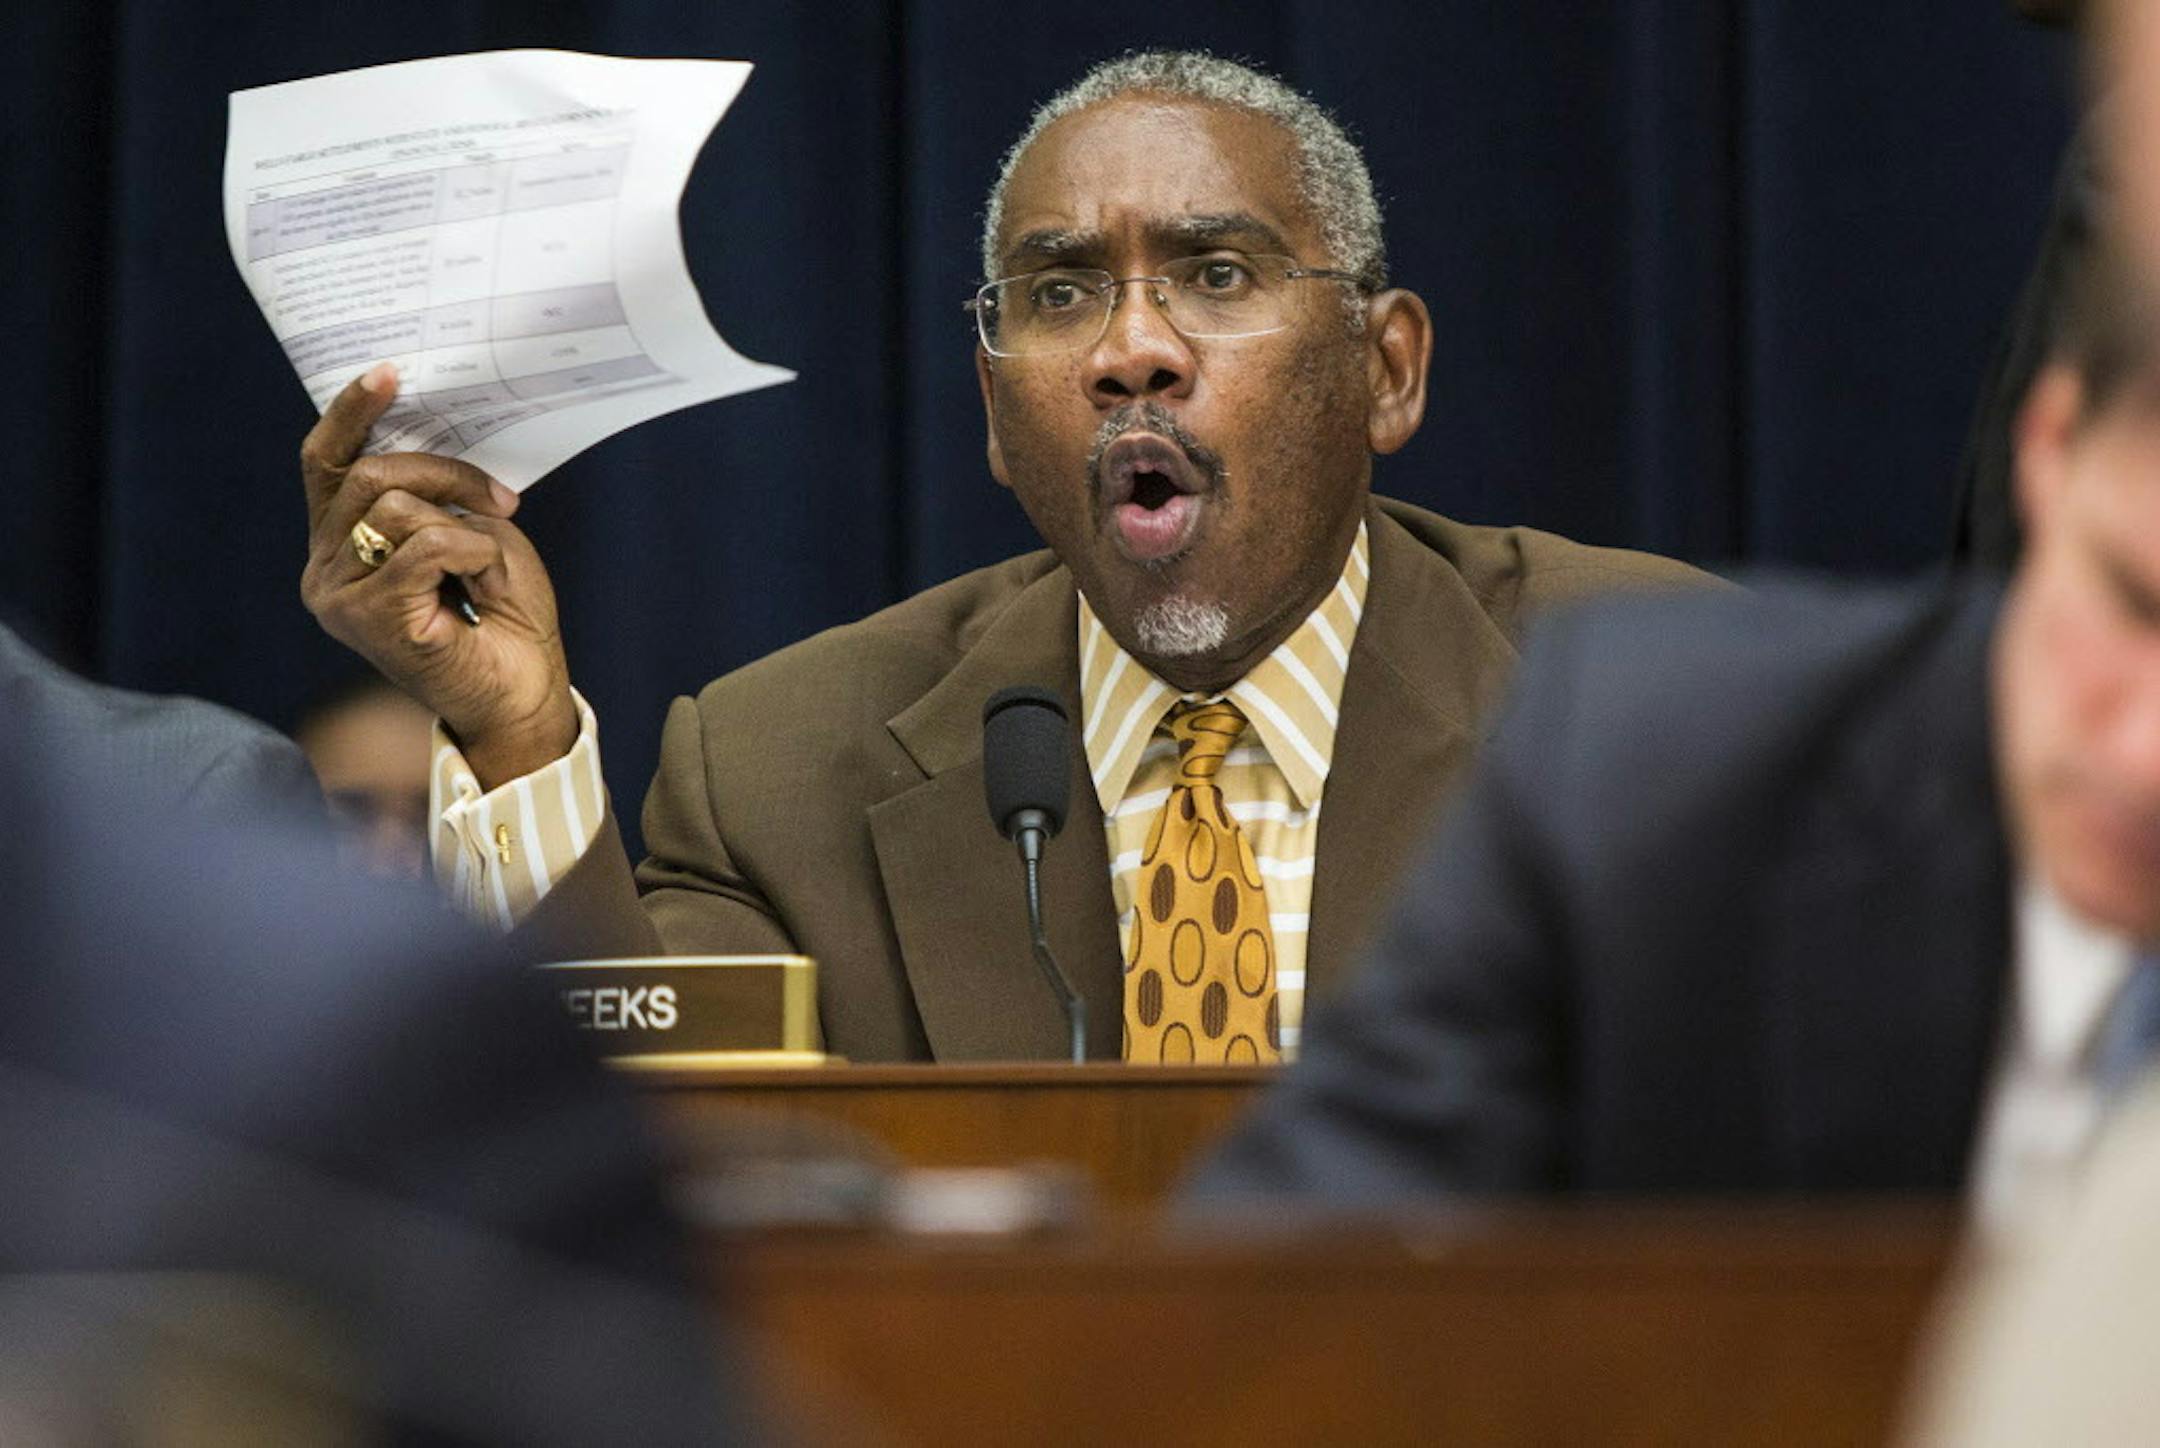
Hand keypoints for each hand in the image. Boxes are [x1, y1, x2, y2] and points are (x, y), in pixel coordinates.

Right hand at [300, 363, 578, 787]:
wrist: (524, 694)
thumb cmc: (503, 616)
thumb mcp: (472, 531)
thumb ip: (434, 493)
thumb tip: (418, 438)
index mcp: (340, 544)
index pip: (325, 463)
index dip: (351, 413)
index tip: (388, 372)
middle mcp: (324, 570)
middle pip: (368, 473)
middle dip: (445, 472)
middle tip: (500, 500)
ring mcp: (338, 595)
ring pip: (394, 505)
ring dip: (464, 523)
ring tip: (490, 566)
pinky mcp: (368, 617)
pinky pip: (424, 545)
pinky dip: (470, 552)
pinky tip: (484, 584)